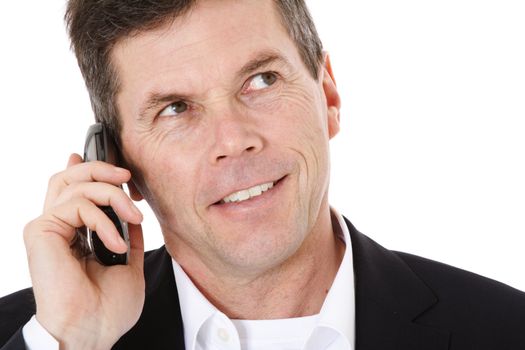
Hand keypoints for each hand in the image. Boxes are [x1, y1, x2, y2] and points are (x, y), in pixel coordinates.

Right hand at [23, 154, 144, 348]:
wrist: (93, 330)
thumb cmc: (107, 307)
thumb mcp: (128, 261)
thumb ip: (126, 234)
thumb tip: (131, 214)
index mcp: (75, 234)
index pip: (73, 190)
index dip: (90, 171)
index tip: (117, 169)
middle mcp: (58, 227)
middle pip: (69, 177)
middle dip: (101, 169)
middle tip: (126, 176)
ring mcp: (48, 228)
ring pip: (76, 185)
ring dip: (113, 196)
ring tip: (134, 218)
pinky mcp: (42, 232)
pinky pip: (77, 206)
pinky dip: (104, 220)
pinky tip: (116, 241)